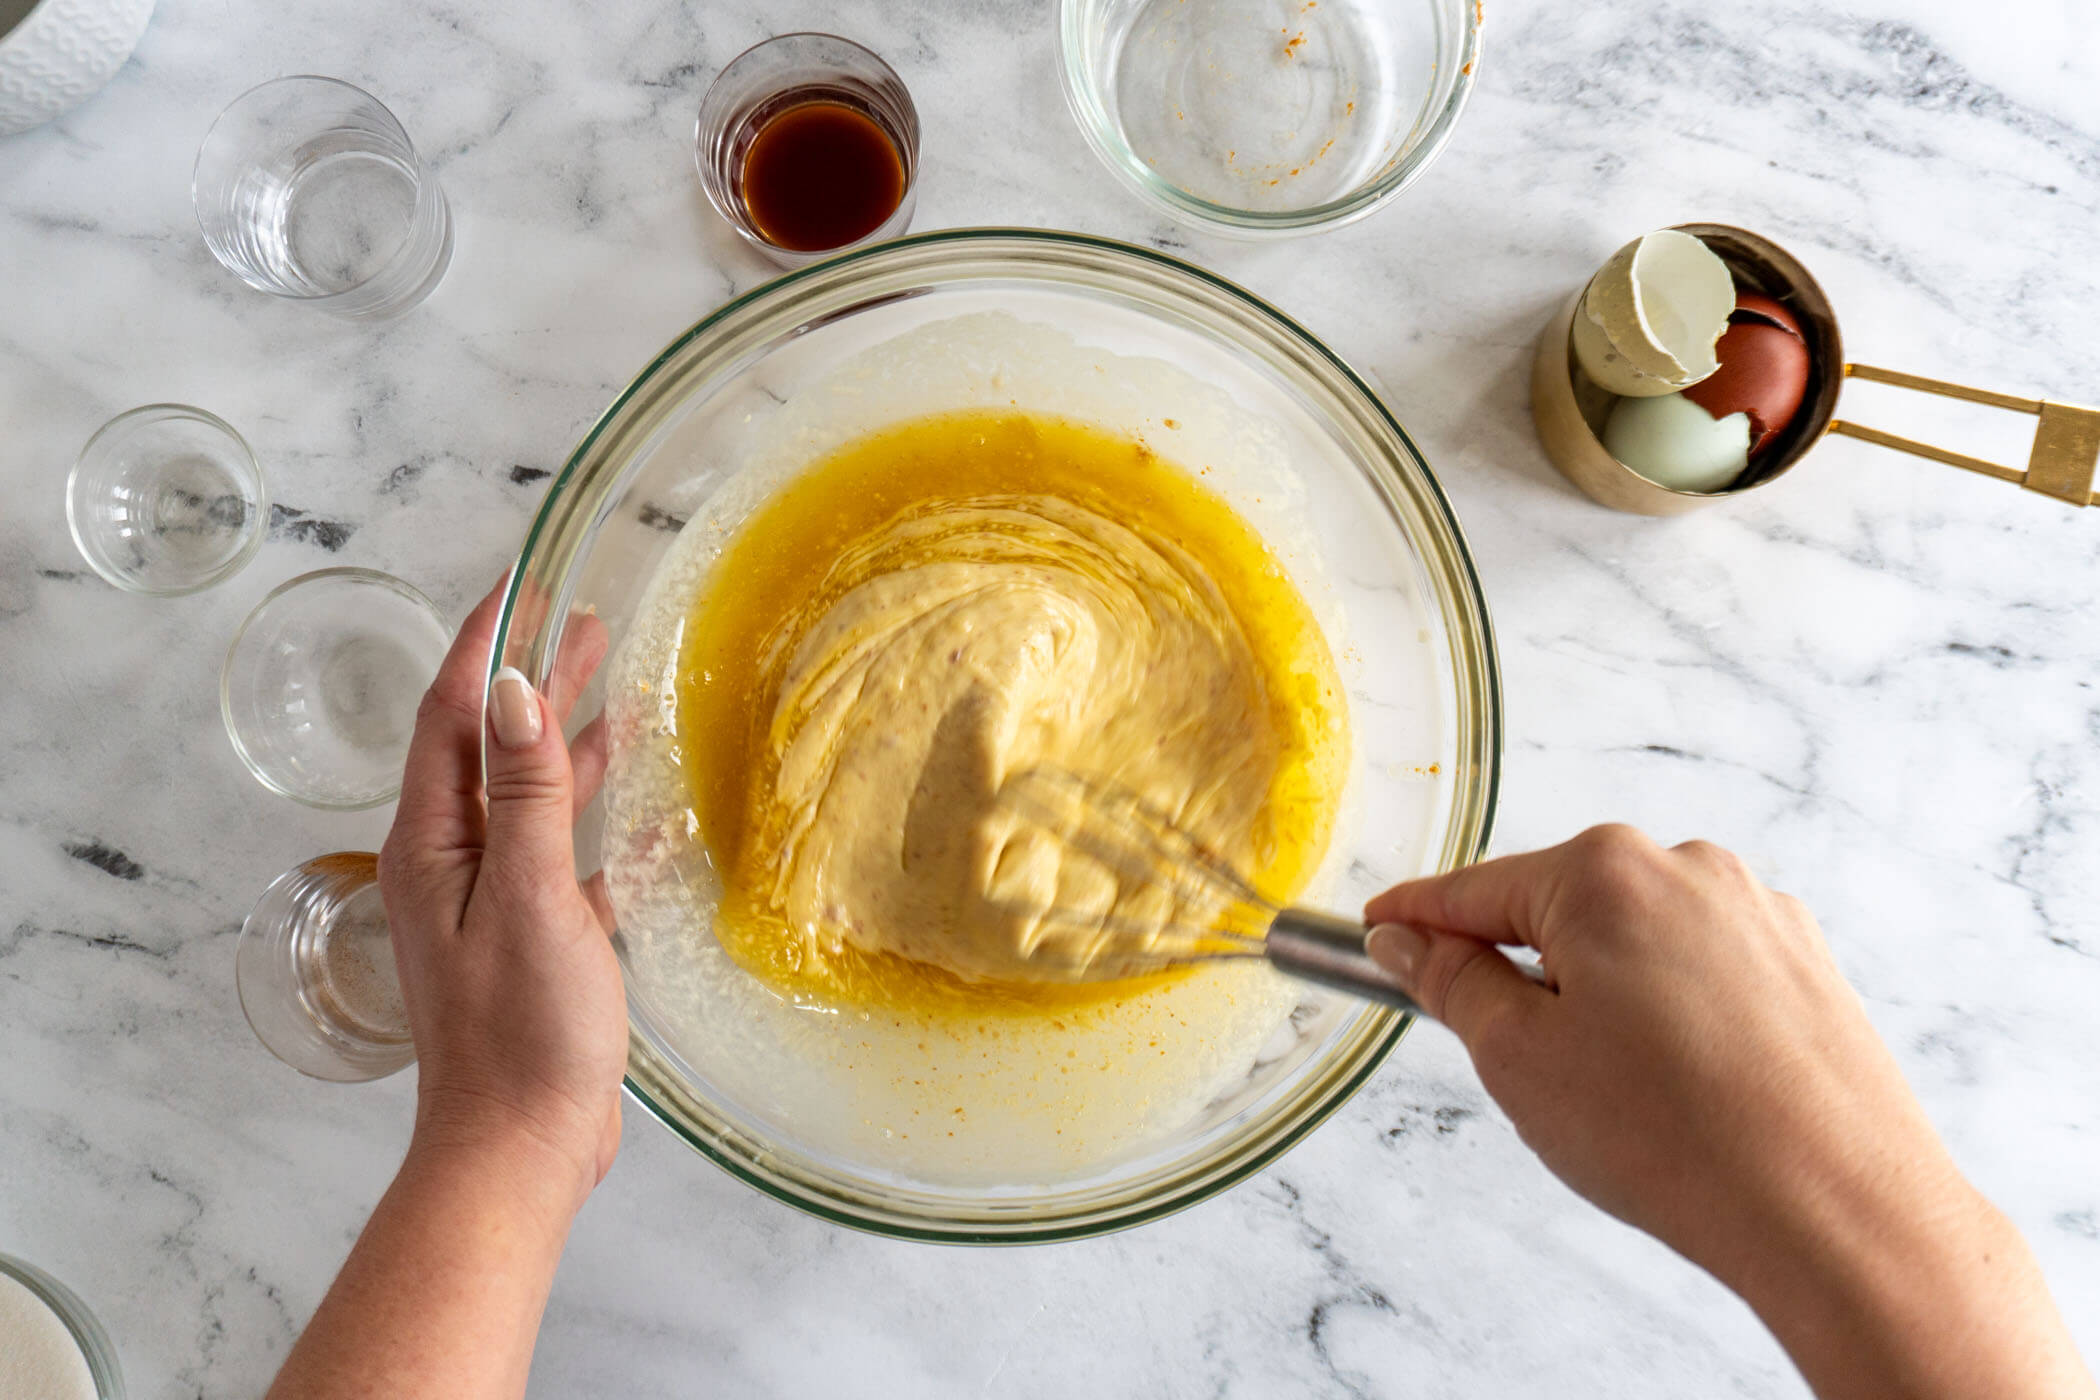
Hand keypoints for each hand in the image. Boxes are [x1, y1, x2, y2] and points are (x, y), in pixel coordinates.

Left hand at [378, 579, 624, 1211]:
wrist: (520, 1150)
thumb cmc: (520, 1033)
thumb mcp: (529, 896)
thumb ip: (526, 792)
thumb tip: (512, 689)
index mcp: (434, 844)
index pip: (453, 715)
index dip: (487, 643)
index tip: (525, 583)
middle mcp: (454, 864)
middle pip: (490, 745)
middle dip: (533, 679)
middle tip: (586, 620)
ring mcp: (494, 903)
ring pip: (532, 796)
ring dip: (569, 740)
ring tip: (617, 686)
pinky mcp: (537, 941)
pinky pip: (569, 859)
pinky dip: (604, 823)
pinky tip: (653, 816)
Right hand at [1363, 826, 2094, 1399]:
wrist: (1838, 1211)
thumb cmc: (1681, 1138)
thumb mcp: (1518, 1059)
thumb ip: (1452, 983)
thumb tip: (1411, 941)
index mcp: (1604, 873)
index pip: (1475, 891)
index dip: (1413, 920)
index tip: (1375, 932)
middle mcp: (1688, 869)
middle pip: (1558, 912)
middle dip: (1524, 976)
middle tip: (1517, 1067)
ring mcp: (1757, 913)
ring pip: (1633, 944)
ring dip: (1602, 1001)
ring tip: (1618, 1099)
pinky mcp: (1804, 965)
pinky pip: (1700, 973)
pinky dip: (1669, 1018)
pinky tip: (1679, 1093)